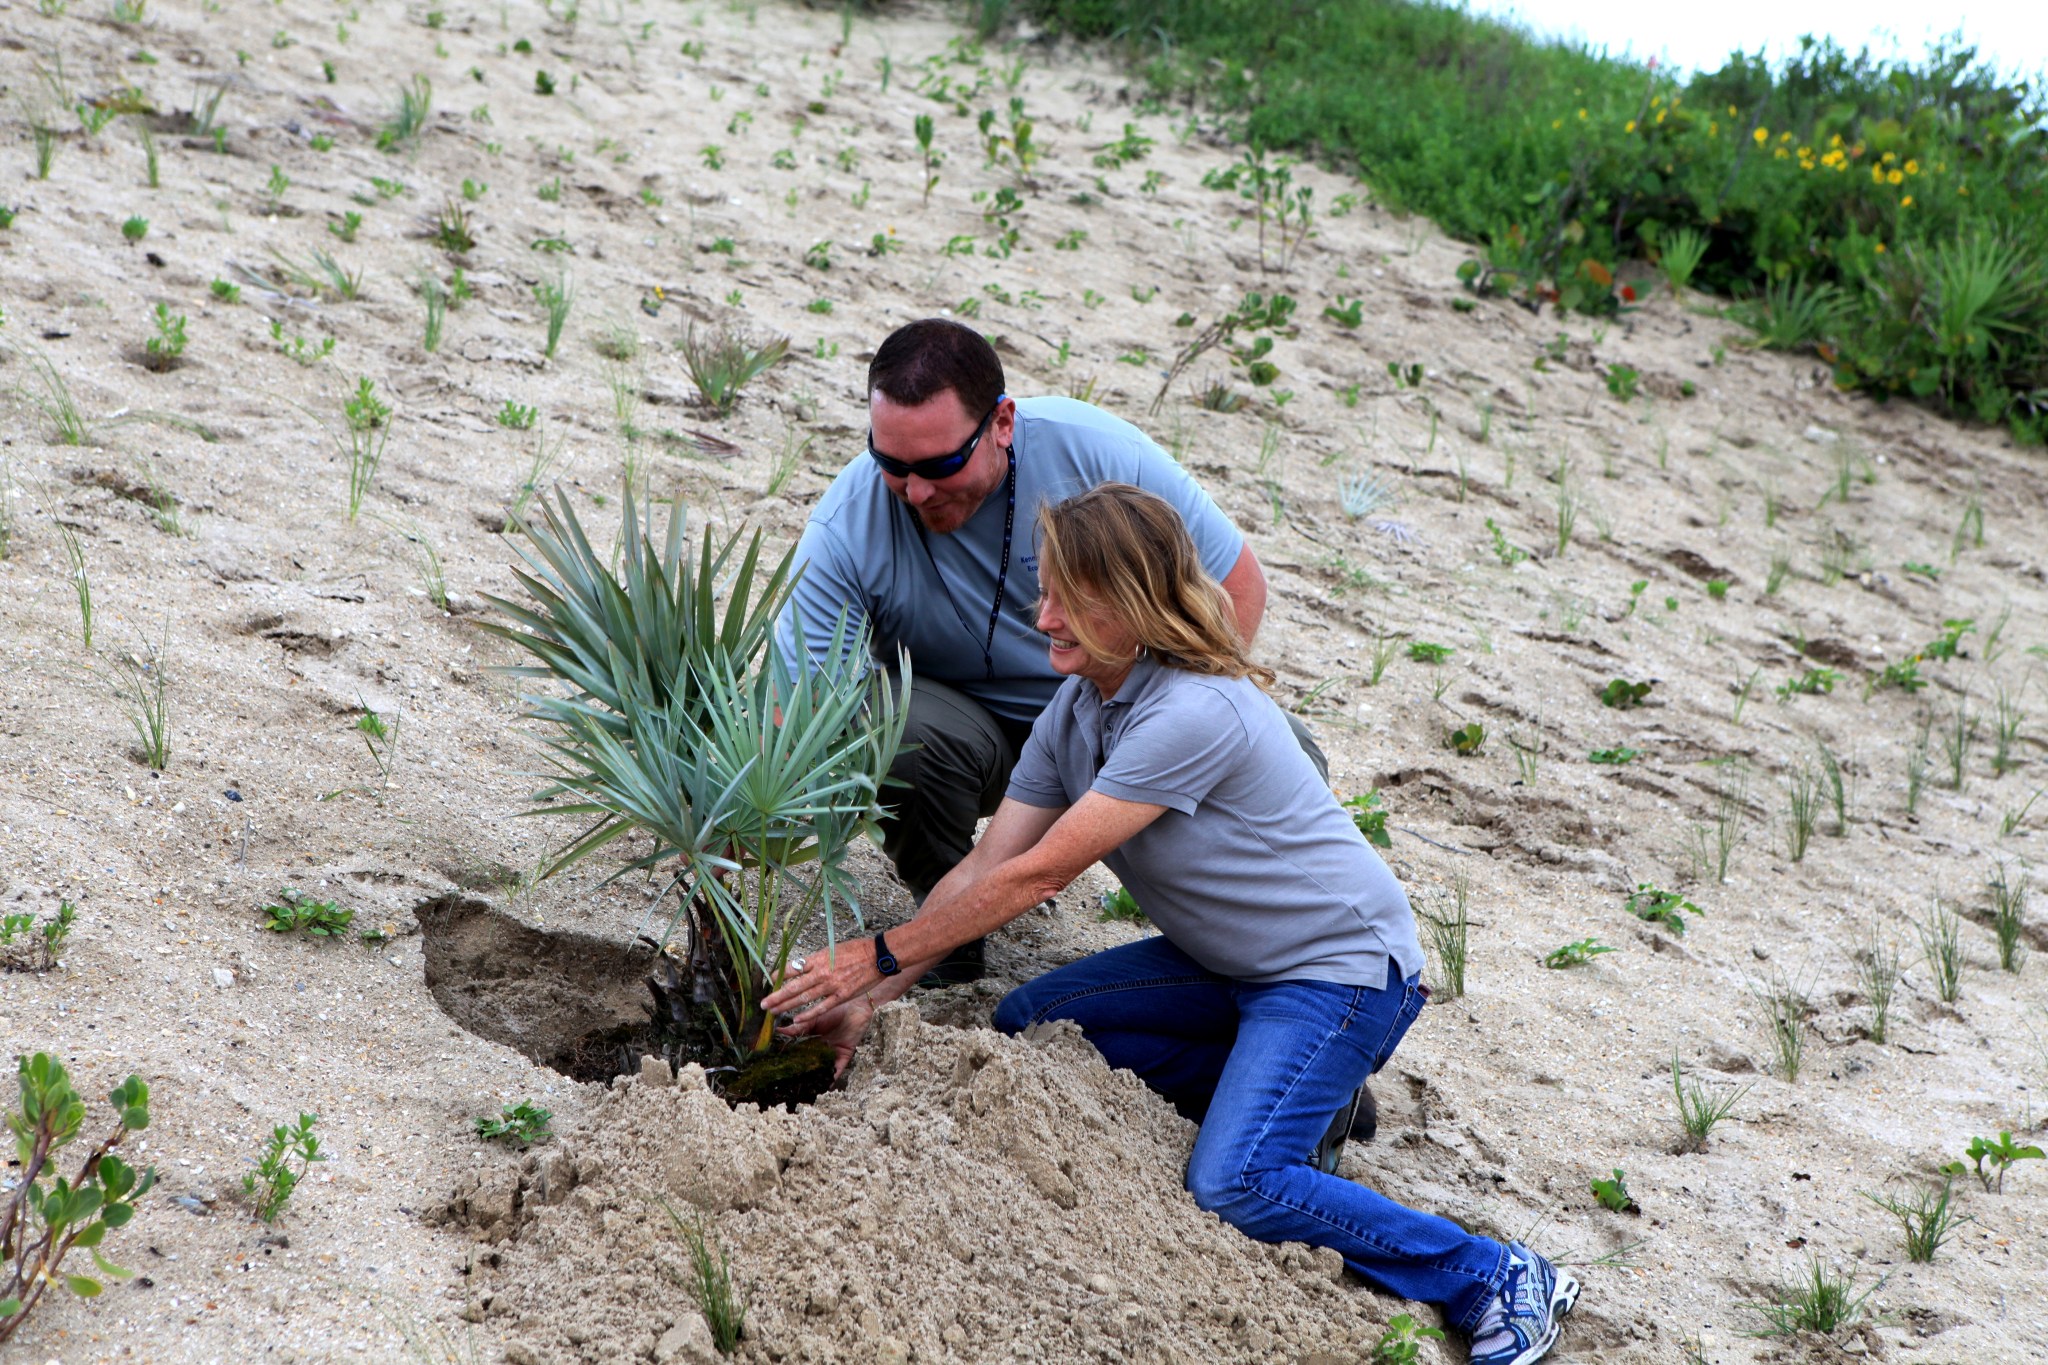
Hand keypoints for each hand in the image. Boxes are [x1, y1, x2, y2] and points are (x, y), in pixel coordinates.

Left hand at [761, 939, 882, 1020]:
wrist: (878, 956)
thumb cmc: (856, 951)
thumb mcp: (832, 949)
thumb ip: (817, 960)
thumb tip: (800, 966)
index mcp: (818, 958)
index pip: (792, 968)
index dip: (778, 976)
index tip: (767, 983)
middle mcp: (822, 972)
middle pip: (794, 986)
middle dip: (776, 996)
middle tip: (763, 1004)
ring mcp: (831, 985)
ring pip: (804, 998)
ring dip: (786, 1006)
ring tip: (773, 1012)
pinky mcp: (841, 995)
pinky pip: (821, 1007)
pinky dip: (808, 1014)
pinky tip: (796, 1020)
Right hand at [779, 997, 874, 1076]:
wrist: (856, 1006)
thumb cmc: (835, 1010)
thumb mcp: (813, 1020)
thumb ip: (797, 1028)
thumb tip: (777, 1031)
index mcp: (812, 1041)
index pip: (799, 1053)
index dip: (790, 1059)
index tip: (778, 1066)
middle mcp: (821, 1050)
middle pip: (810, 1064)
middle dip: (802, 1072)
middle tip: (790, 1081)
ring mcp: (832, 1054)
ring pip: (823, 1069)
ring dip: (816, 1078)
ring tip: (806, 1087)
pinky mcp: (844, 1056)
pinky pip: (838, 1070)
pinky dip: (832, 1077)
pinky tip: (826, 1085)